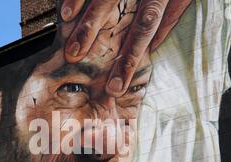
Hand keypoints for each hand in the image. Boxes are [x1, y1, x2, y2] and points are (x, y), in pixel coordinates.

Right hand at [60, 0, 191, 96]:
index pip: (144, 29)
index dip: (128, 58)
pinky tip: (66, 7)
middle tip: (74, 55)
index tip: (116, 85)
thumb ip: (165, 19)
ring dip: (81, 7)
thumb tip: (152, 46)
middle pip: (114, 7)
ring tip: (65, 25)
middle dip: (93, 32)